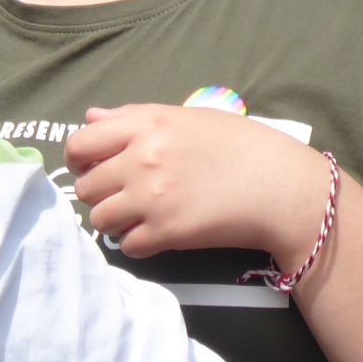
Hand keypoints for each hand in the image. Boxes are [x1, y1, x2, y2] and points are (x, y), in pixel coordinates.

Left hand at [64, 104, 328, 264]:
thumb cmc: (242, 146)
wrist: (282, 187)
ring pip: (100, 218)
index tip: (92, 166)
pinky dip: (135, 241)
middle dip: (98, 191)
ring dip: (113, 219)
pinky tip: (155, 231)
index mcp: (147, 125)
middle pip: (86, 185)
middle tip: (121, 193)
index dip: (79, 159)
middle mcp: (142, 159)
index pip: (81, 143)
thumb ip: (134, 117)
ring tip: (137, 214)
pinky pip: (126, 244)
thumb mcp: (189, 117)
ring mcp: (152, 199)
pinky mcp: (167, 234)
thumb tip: (91, 118)